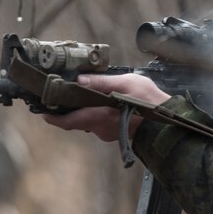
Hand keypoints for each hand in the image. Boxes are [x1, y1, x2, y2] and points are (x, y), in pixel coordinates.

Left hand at [43, 73, 170, 141]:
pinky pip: (100, 124)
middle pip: (77, 121)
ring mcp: (109, 133)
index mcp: (100, 116)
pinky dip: (96, 114)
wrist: (170, 123)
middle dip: (67, 112)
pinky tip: (101, 104)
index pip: (69, 121)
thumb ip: (102, 82)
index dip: (53, 118)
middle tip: (57, 100)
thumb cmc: (151, 103)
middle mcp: (101, 128)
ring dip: (83, 112)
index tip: (42, 112)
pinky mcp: (117, 133)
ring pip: (89, 122)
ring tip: (80, 97)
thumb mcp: (127, 84)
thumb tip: (80, 80)